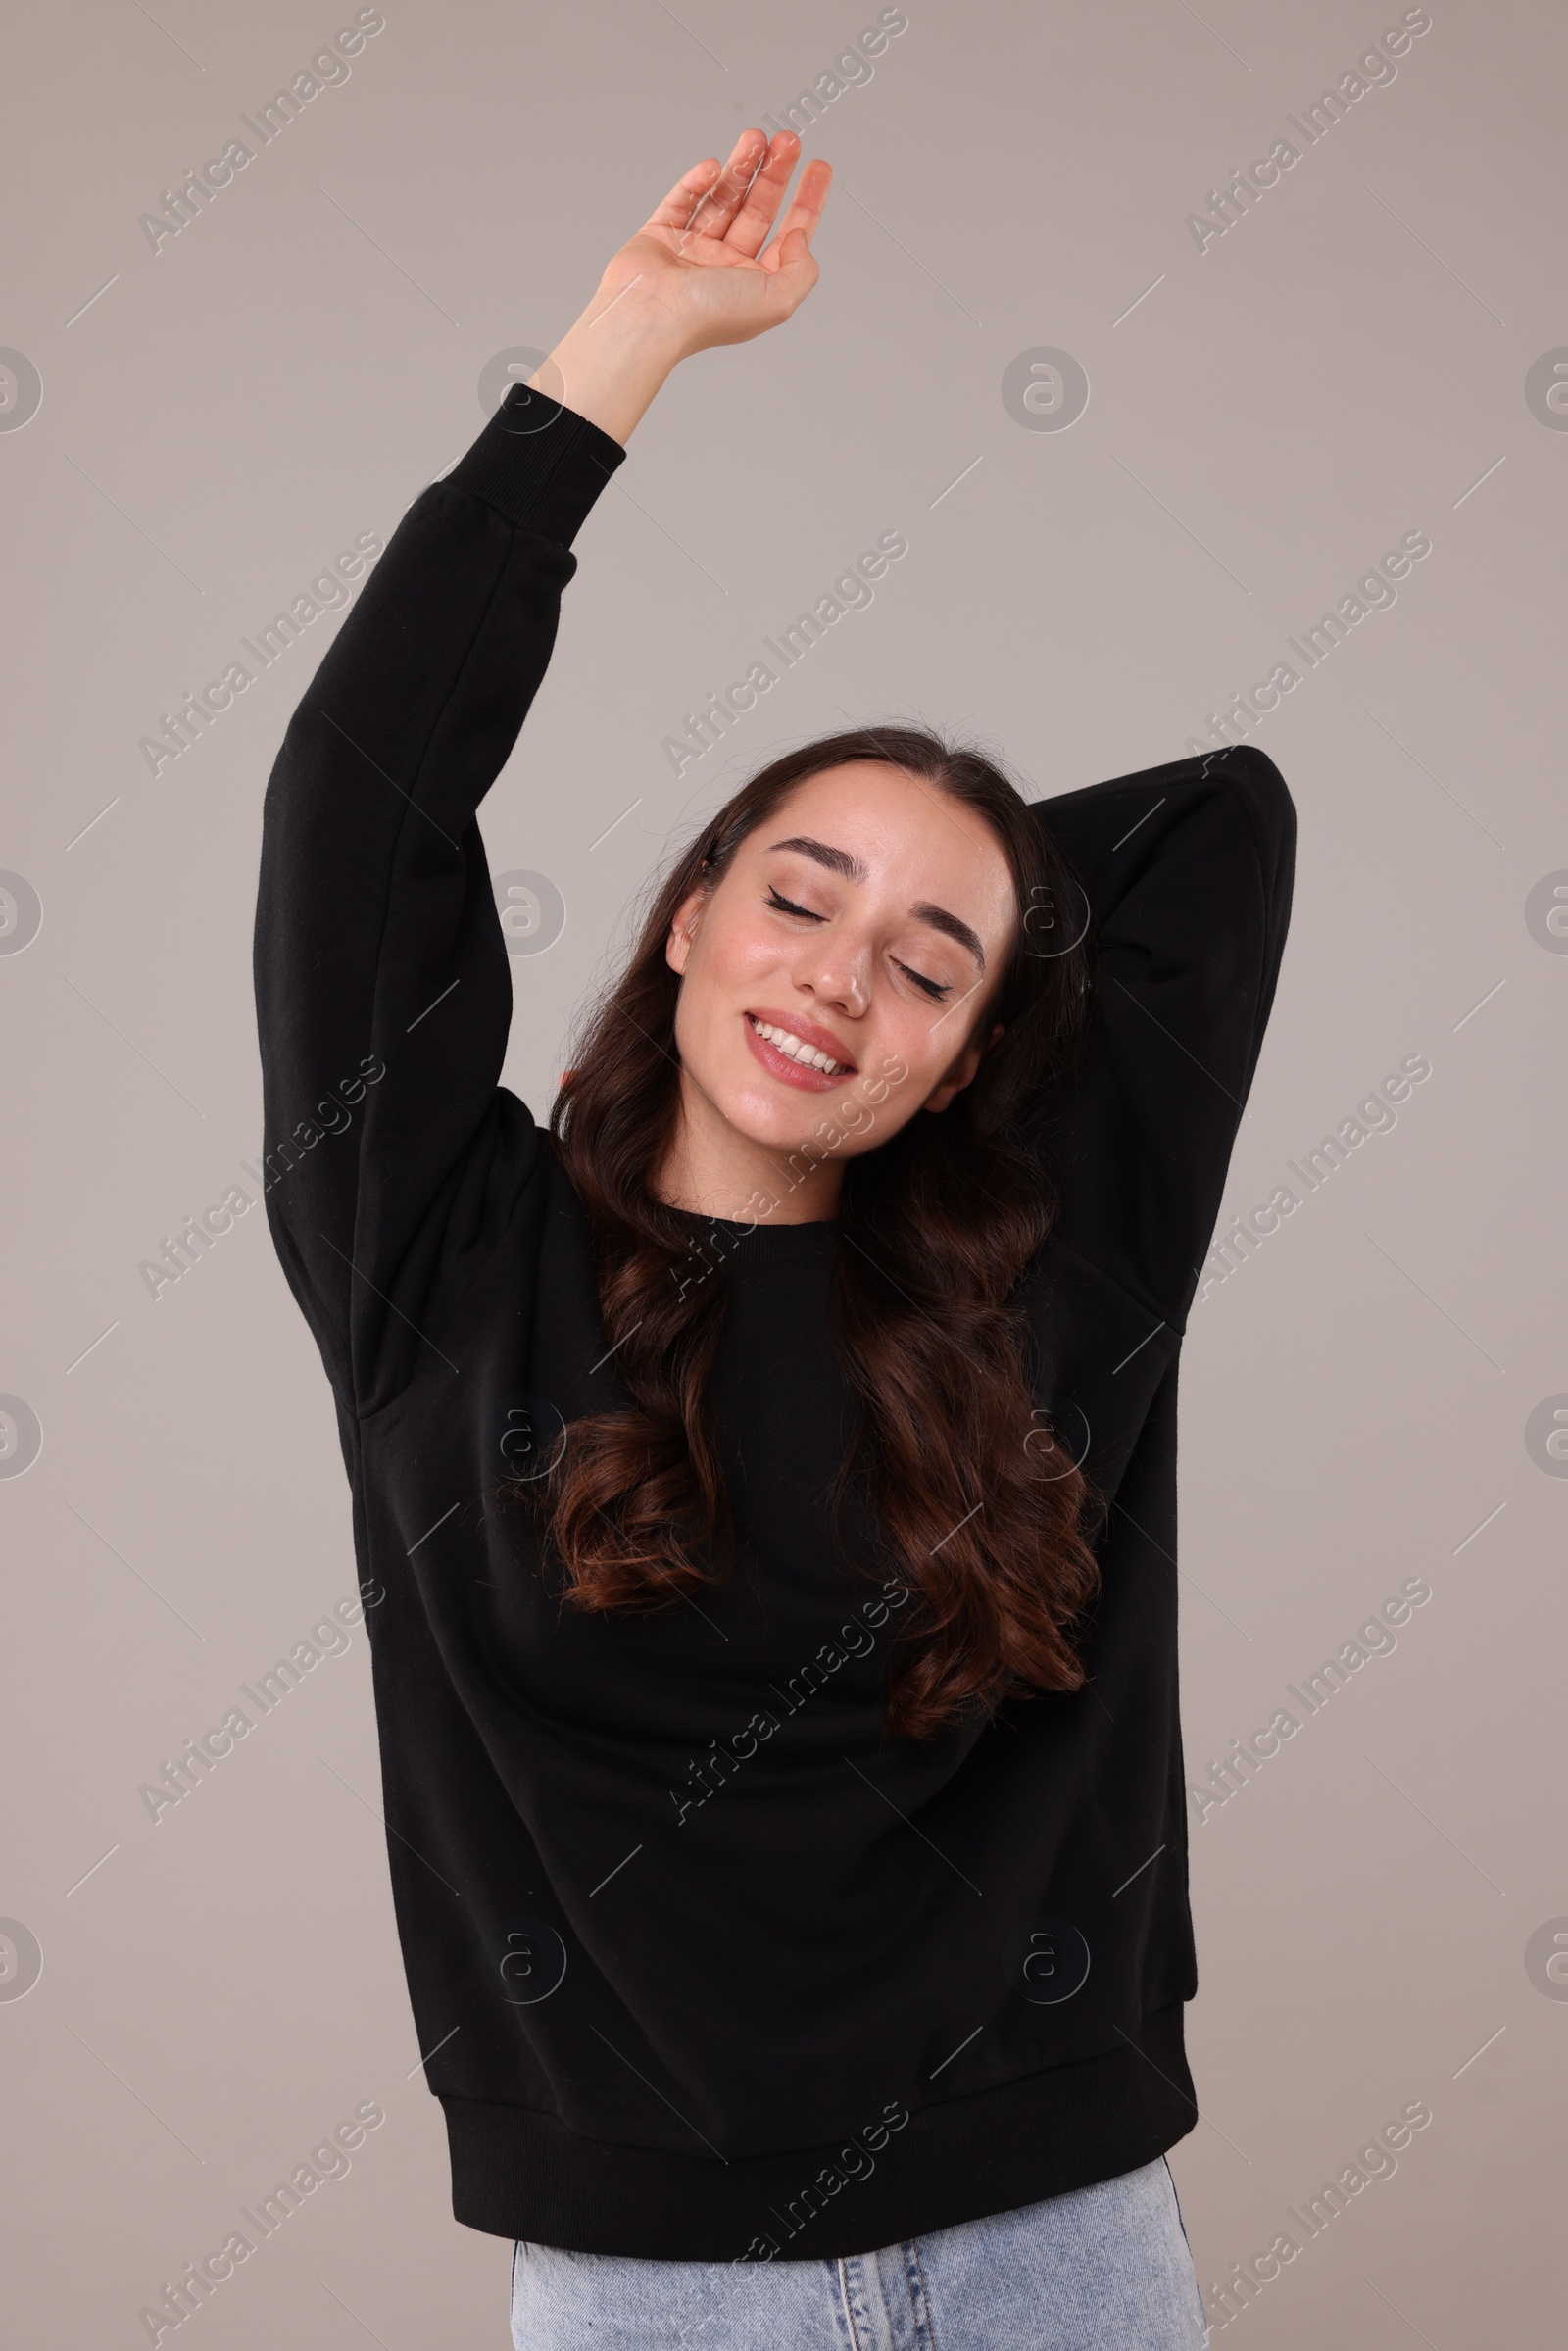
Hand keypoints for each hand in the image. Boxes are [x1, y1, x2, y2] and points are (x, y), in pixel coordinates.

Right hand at [605, 129, 832, 358]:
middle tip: (788, 140)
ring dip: (741, 166)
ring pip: (723, 198)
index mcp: (754, 283)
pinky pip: (683, 200)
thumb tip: (799, 238)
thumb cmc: (709, 315)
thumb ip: (801, 270)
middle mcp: (726, 266)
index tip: (818, 167)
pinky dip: (697, 182)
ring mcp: (693, 249)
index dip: (807, 201)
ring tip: (755, 138)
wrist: (652, 315)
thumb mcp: (778, 300)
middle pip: (758, 209)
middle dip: (775, 172)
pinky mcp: (661, 235)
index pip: (788, 235)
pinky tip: (711, 167)